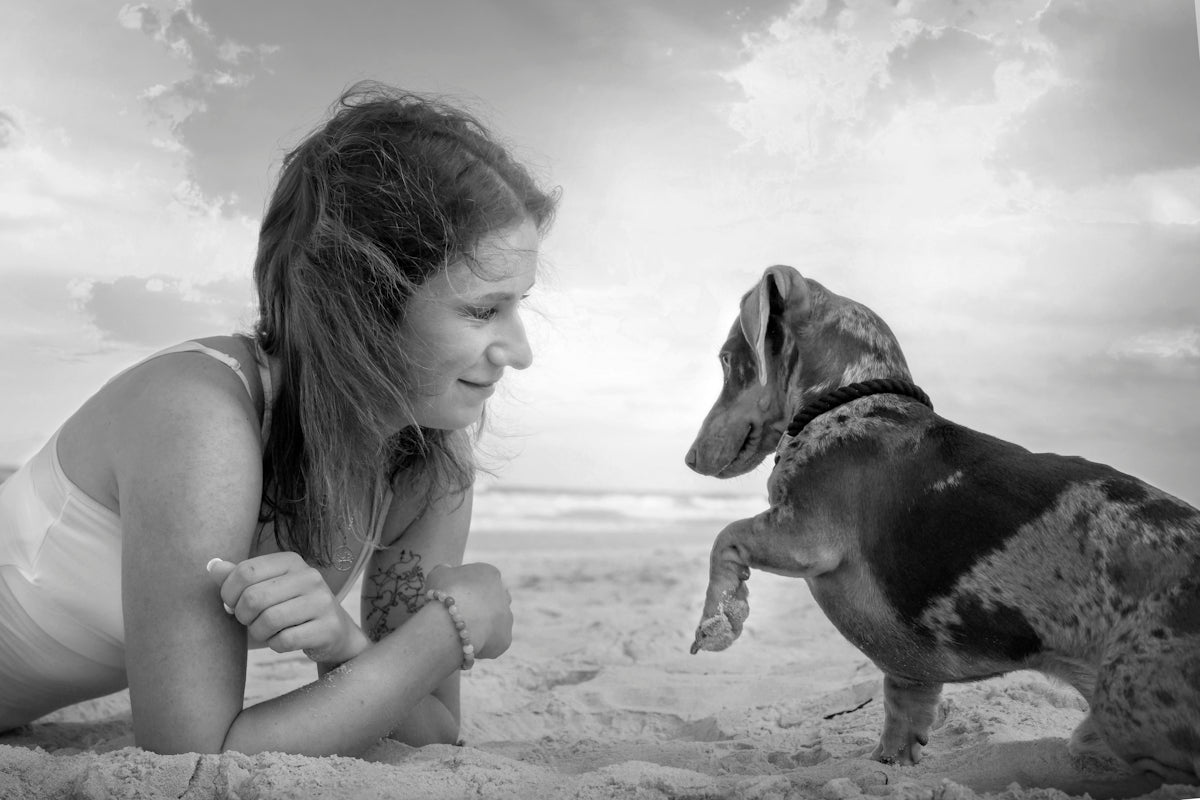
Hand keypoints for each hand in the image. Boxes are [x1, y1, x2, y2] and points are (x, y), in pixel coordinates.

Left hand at [205, 552, 368, 663]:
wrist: (333, 632)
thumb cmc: (290, 608)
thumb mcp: (267, 587)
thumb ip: (239, 577)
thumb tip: (212, 566)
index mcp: (291, 561)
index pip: (246, 571)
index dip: (229, 593)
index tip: (232, 604)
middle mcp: (310, 577)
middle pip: (254, 597)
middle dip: (242, 616)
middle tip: (248, 621)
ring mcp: (322, 601)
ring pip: (269, 620)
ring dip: (258, 632)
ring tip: (264, 631)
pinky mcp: (328, 627)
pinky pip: (285, 640)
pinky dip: (275, 645)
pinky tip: (282, 640)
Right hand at [424, 562, 512, 659]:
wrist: (452, 621)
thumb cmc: (444, 593)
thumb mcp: (438, 573)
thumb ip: (445, 570)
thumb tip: (446, 571)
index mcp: (491, 574)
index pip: (482, 580)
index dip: (466, 590)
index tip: (454, 598)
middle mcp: (505, 594)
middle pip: (492, 601)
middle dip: (479, 608)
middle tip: (460, 617)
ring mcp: (507, 618)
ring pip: (495, 623)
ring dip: (482, 627)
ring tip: (460, 634)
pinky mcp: (505, 639)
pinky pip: (493, 643)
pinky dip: (481, 645)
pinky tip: (465, 645)